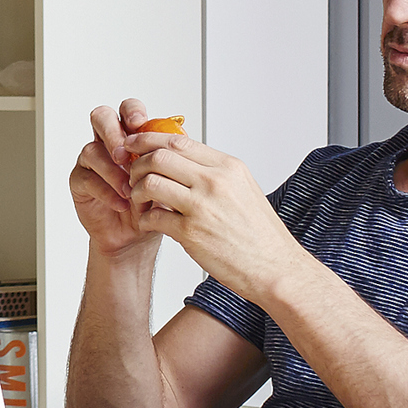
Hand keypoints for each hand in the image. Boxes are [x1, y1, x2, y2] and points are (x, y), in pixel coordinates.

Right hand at [67, 100, 161, 261]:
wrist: (137, 237)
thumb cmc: (152, 205)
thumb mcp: (166, 181)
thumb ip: (166, 161)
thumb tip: (178, 142)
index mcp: (131, 136)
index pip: (128, 109)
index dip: (131, 112)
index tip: (139, 124)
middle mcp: (108, 143)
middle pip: (101, 118)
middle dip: (113, 133)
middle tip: (124, 154)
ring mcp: (91, 162)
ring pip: (92, 150)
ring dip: (113, 171)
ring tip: (130, 190)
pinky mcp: (80, 182)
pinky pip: (87, 179)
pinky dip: (107, 191)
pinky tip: (122, 204)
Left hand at [122, 128, 304, 284]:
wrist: (275, 267)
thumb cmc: (260, 234)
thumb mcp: (243, 189)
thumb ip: (215, 172)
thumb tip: (184, 158)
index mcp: (228, 167)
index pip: (179, 141)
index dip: (149, 140)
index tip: (135, 145)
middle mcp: (215, 182)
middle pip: (159, 157)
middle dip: (137, 164)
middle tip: (133, 176)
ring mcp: (202, 206)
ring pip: (150, 182)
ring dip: (137, 191)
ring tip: (140, 201)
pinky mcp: (191, 233)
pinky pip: (152, 217)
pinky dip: (143, 219)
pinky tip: (148, 223)